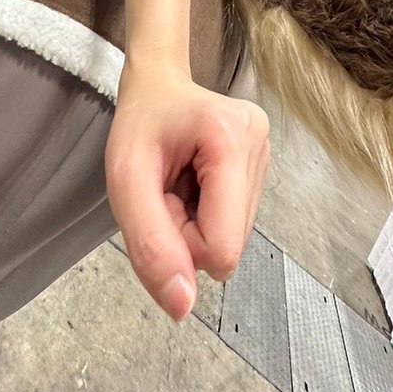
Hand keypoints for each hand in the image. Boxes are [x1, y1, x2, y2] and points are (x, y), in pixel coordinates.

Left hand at [105, 66, 269, 321]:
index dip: (181, 243)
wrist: (159, 84)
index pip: (221, 247)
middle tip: (166, 191)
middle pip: (228, 246)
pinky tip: (195, 184)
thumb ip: (150, 245)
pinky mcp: (264, 165)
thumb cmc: (139, 123)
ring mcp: (267, 155)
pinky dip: (207, 216)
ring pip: (232, 240)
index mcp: (231, 138)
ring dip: (196, 225)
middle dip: (188, 233)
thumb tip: (182, 307)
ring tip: (179, 184)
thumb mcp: (125, 181)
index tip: (161, 202)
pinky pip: (236, 223)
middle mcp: (261, 145)